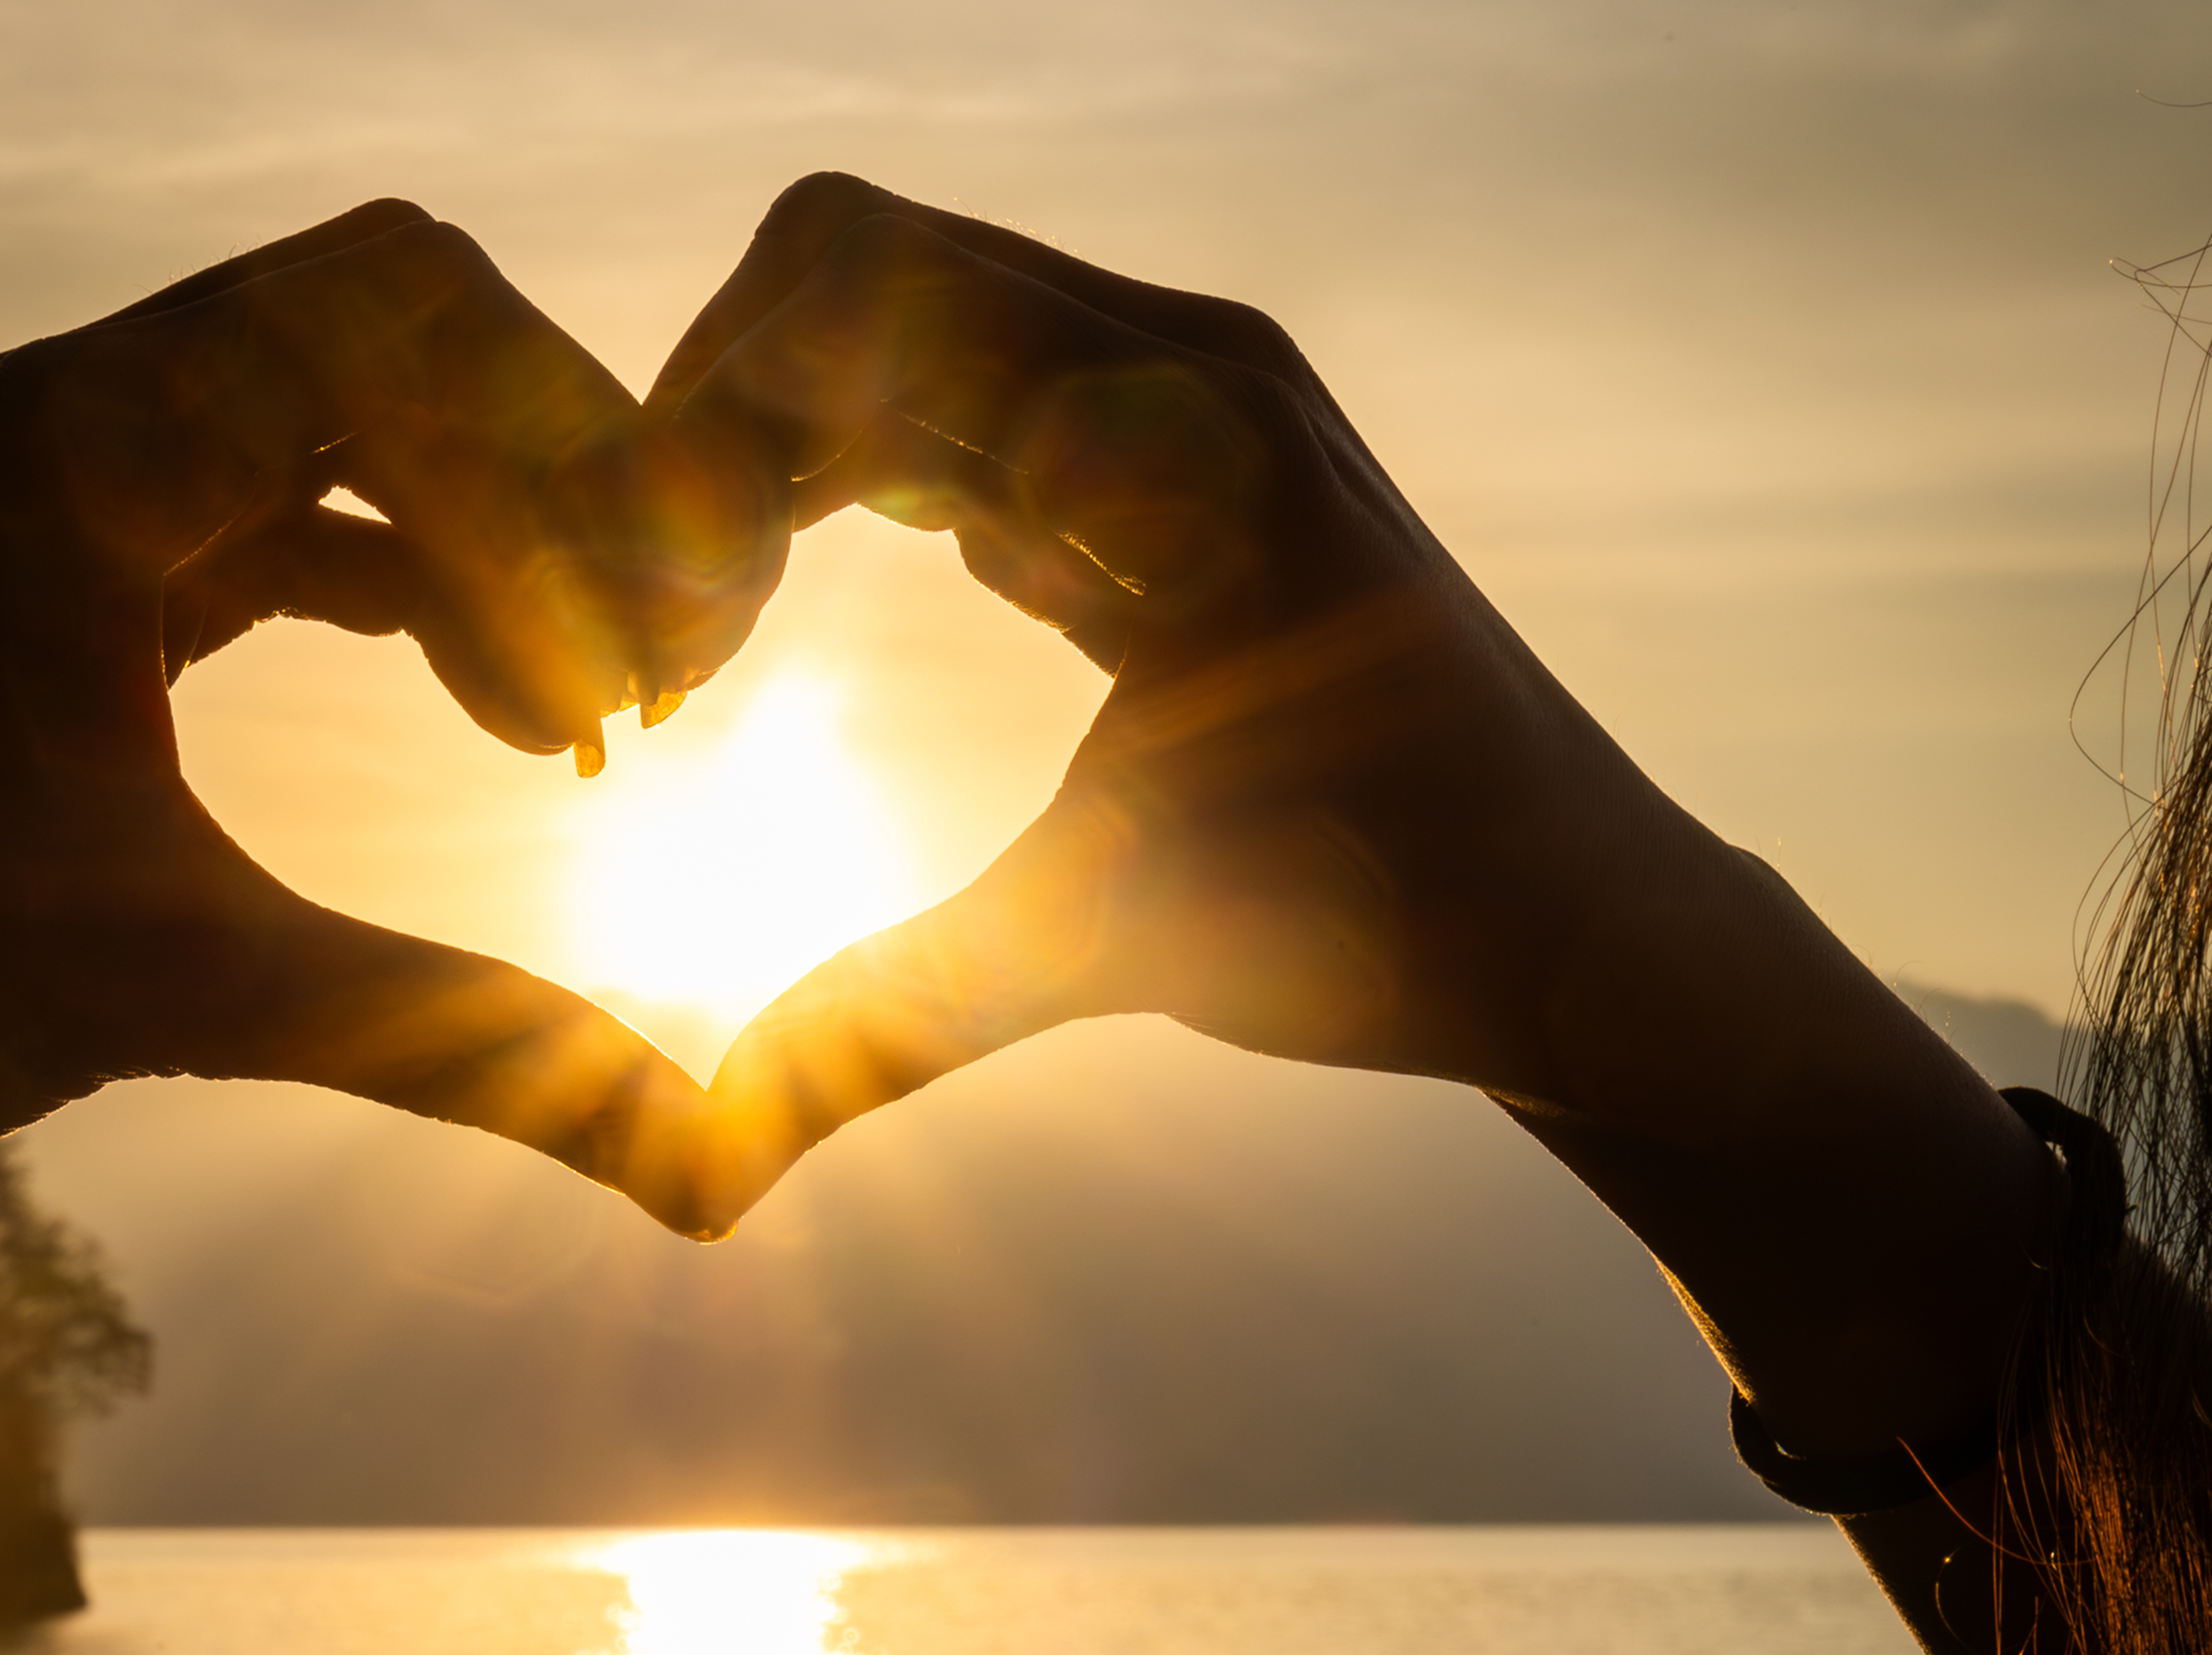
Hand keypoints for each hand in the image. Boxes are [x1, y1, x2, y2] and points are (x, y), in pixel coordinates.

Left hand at [0, 202, 782, 1231]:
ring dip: (507, 537)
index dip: (551, 471)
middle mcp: (88, 418)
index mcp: (88, 451)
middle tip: (645, 657)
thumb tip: (696, 1170)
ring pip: (373, 412)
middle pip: (407, 326)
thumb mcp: (193, 992)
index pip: (399, 318)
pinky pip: (321, 501)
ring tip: (589, 724)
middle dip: (555, 474)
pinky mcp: (107, 549)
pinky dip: (437, 585)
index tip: (623, 669)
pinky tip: (518, 721)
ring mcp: (93, 476)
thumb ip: (461, 1042)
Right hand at [663, 180, 2051, 1489]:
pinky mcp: (1166, 463)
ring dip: (777, 445)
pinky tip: (793, 603)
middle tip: (667, 625)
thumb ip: (894, 1018)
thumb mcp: (1115, 947)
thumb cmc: (1386, 925)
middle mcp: (1180, 372)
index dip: (702, 436)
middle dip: (716, 420)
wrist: (1584, 922)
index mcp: (1172, 436)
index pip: (852, 292)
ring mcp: (1180, 404)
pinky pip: (962, 390)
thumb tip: (699, 1164)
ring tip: (711, 631)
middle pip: (852, 265)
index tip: (664, 639)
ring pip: (900, 319)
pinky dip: (851, 468)